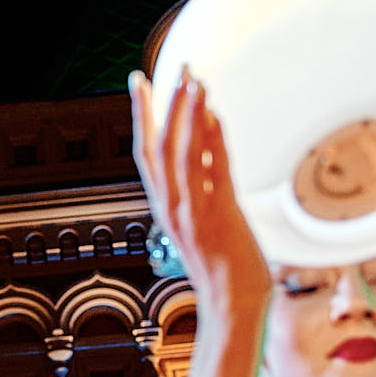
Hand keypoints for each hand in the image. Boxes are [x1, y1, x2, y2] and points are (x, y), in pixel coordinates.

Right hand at [131, 69, 272, 376]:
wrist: (234, 309)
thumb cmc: (228, 273)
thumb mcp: (207, 228)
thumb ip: (205, 193)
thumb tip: (210, 156)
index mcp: (167, 208)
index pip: (147, 153)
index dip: (143, 116)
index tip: (141, 84)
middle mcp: (175, 207)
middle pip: (161, 145)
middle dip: (168, 102)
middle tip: (177, 68)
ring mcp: (195, 212)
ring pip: (183, 151)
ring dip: (188, 112)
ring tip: (196, 79)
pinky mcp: (220, 216)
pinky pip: (213, 168)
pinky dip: (212, 139)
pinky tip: (216, 114)